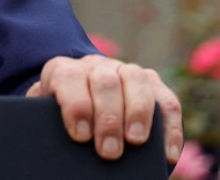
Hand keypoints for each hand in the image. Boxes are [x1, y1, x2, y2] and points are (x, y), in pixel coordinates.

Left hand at [27, 54, 182, 164]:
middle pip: (104, 81)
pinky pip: (167, 101)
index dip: (75, 105)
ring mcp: (125, 71)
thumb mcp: (48, 119)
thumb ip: (51, 125)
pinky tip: (168, 154)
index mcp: (63, 71)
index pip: (68, 77)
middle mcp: (94, 66)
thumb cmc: (60, 119)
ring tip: (136, 142)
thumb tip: (64, 148)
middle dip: (108, 118)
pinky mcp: (152, 84)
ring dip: (138, 113)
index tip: (80, 135)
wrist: (77, 105)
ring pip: (136, 80)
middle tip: (109, 151)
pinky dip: (170, 128)